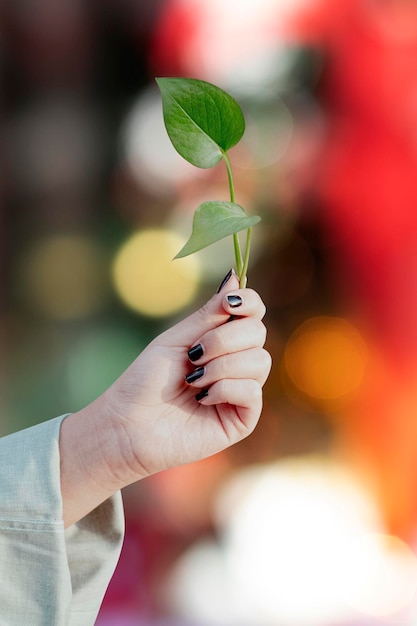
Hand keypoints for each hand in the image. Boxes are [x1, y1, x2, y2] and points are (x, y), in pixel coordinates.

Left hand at [106, 270, 270, 477]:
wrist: (128, 425)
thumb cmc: (146, 381)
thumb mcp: (177, 339)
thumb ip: (209, 314)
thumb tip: (235, 277)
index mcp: (221, 341)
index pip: (253, 313)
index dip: (248, 302)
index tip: (229, 302)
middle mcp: (236, 363)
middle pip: (258, 333)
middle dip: (224, 339)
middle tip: (194, 353)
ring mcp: (241, 391)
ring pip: (259, 361)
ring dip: (221, 365)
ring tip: (193, 379)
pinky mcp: (242, 418)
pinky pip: (252, 391)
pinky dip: (224, 388)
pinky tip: (200, 398)